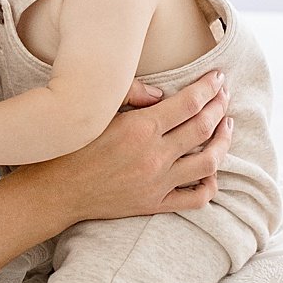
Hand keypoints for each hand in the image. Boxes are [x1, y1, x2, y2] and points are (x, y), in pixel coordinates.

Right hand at [44, 70, 232, 222]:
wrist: (55, 190)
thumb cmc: (72, 146)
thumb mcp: (98, 111)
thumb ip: (131, 94)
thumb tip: (162, 93)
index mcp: (141, 128)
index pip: (189, 103)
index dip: (209, 87)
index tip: (218, 78)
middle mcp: (155, 156)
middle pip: (203, 127)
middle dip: (220, 107)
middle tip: (224, 96)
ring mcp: (158, 183)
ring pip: (208, 162)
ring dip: (223, 142)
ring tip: (226, 127)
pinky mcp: (154, 204)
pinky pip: (195, 198)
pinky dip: (210, 185)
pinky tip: (212, 171)